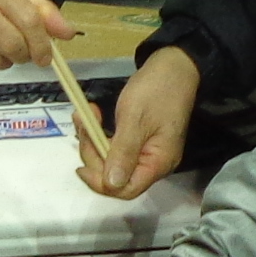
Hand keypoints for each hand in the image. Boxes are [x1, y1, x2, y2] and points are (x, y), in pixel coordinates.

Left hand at [85, 45, 196, 198]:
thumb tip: (112, 184)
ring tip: (85, 116)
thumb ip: (123, 153)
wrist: (174, 66)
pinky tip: (93, 117)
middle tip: (83, 126)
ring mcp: (148, 152)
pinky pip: (116, 147)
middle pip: (116, 177)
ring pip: (112, 160)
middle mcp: (154, 164)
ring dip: (93, 141)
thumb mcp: (135, 119)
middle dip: (93, 154)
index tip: (80, 165)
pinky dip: (101, 134)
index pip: (126, 189)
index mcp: (158, 163)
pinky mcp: (141, 140)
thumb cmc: (157, 90)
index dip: (101, 182)